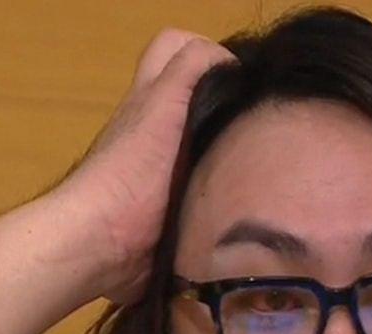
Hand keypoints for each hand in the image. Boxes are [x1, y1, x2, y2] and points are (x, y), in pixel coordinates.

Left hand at [51, 29, 235, 303]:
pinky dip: (231, 189)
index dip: (210, 52)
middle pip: (199, 97)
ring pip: (211, 143)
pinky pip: (212, 187)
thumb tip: (231, 62)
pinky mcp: (178, 208)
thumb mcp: (161, 105)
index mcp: (153, 98)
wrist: (102, 244)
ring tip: (269, 160)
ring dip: (236, 151)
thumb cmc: (130, 170)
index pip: (179, 50)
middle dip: (231, 104)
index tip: (245, 78)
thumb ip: (189, 70)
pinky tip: (251, 195)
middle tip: (261, 122)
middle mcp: (159, 129)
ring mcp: (168, 170)